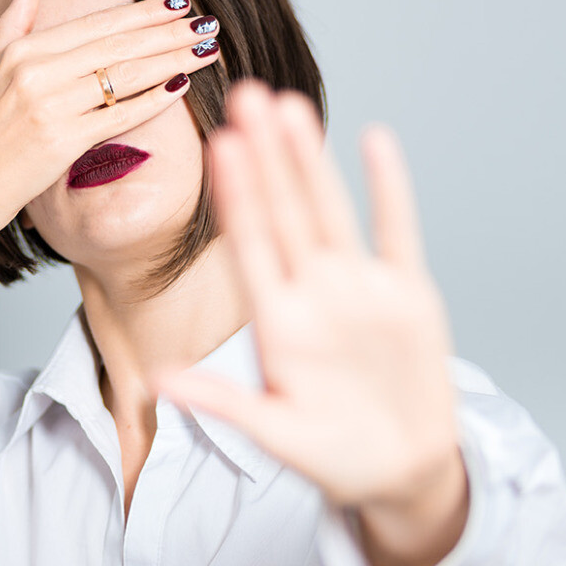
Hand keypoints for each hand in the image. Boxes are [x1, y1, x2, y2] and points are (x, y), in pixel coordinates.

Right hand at [0, 0, 220, 262]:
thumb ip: (13, 24)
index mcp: (22, 51)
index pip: (96, 24)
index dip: (141, 13)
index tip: (176, 5)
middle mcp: (35, 72)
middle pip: (117, 45)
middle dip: (168, 32)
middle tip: (207, 23)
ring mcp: (48, 105)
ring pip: (124, 75)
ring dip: (172, 59)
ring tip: (207, 49)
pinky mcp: (60, 141)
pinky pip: (118, 115)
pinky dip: (153, 99)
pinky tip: (182, 85)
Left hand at [151, 79, 460, 512]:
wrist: (399, 471)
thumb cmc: (332, 455)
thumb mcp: (273, 432)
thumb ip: (221, 402)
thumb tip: (156, 381)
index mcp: (277, 321)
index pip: (250, 245)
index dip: (236, 196)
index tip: (217, 144)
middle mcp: (313, 293)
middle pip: (285, 212)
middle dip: (265, 156)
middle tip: (244, 94)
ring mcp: (359, 289)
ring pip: (331, 210)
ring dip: (311, 160)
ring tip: (291, 106)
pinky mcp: (409, 295)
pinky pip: (398, 232)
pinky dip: (390, 189)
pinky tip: (375, 141)